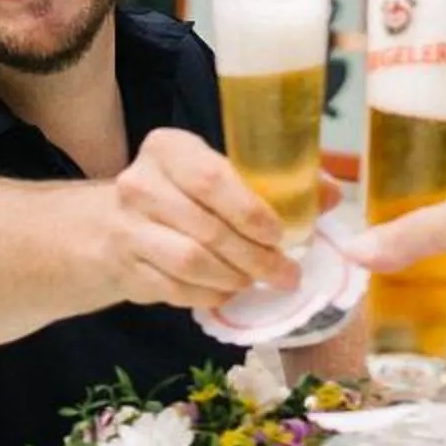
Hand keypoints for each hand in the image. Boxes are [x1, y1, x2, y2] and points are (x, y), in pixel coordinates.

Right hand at [102, 127, 298, 309]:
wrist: (116, 223)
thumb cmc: (183, 194)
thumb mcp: (220, 173)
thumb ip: (275, 180)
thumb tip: (330, 195)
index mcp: (168, 149)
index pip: (212, 180)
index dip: (251, 213)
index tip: (279, 235)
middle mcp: (139, 184)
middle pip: (207, 229)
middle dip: (255, 258)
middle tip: (285, 274)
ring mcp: (127, 228)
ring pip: (191, 263)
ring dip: (233, 279)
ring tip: (255, 281)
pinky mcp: (125, 268)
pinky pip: (175, 289)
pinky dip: (209, 295)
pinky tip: (226, 291)